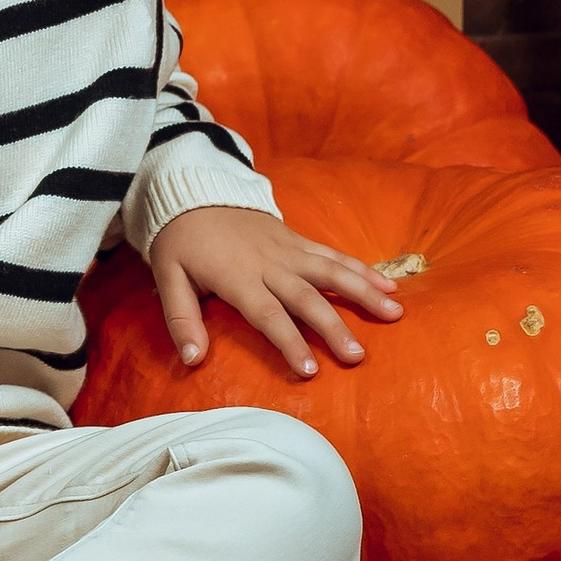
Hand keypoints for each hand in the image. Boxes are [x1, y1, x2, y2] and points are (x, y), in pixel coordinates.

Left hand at [147, 207, 403, 380]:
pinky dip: (361, 268)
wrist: (192, 190)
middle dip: (332, 327)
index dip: (289, 341)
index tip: (311, 370)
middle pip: (306, 297)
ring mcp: (288, 248)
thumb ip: (181, 319)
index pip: (267, 314)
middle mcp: (269, 263)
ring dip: (362, 292)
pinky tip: (389, 284)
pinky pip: (333, 254)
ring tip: (393, 314)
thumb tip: (193, 360)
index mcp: (236, 276)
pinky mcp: (297, 239)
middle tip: (357, 357)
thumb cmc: (179, 241)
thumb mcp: (167, 277)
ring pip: (330, 271)